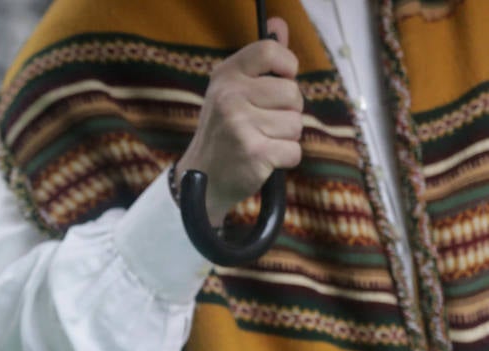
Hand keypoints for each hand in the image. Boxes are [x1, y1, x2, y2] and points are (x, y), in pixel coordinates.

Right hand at [175, 17, 303, 224]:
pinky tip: (263, 160)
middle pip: (293, 94)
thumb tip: (279, 23)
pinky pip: (294, 151)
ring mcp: (240, 125)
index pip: (270, 51)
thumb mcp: (233, 91)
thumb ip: (260, 60)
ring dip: (285, 138)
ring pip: (296, 124)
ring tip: (260, 142)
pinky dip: (284, 159)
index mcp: (225, 76)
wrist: (200, 180)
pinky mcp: (254, 153)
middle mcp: (229, 97)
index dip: (287, 68)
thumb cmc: (224, 133)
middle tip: (262, 125)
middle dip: (287, 113)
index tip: (280, 82)